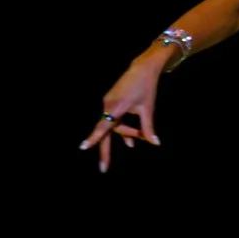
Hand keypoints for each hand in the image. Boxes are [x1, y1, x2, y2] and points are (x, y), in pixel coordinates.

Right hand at [79, 49, 166, 171]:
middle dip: (105, 150)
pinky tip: (130, 142)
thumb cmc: (146, 88)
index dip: (94, 137)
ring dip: (125, 134)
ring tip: (135, 143)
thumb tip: (155, 143)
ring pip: (113, 126)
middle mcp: (108, 105)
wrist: (142, 68)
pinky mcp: (110, 102)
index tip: (83, 147)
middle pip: (104, 132)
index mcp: (117, 107)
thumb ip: (148, 128)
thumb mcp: (148, 109)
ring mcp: (108, 103)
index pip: (103, 126)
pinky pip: (113, 120)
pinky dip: (122, 129)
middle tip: (104, 168)